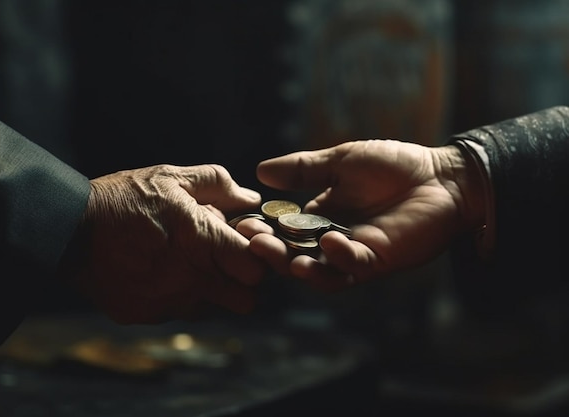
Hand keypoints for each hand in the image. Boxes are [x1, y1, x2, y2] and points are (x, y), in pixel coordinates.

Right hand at [60, 164, 266, 322]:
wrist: (67, 229)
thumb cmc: (124, 198)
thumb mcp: (171, 178)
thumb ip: (218, 185)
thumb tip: (249, 198)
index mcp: (202, 243)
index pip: (257, 269)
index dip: (257, 258)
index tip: (243, 246)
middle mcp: (190, 280)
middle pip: (246, 300)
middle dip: (242, 282)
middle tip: (224, 262)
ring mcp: (167, 302)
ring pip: (212, 308)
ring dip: (209, 290)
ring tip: (185, 262)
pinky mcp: (145, 314)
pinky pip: (176, 312)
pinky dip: (175, 296)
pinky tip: (156, 272)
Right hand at [241, 140, 484, 290]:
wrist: (441, 176)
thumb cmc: (393, 165)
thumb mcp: (340, 161)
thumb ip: (303, 169)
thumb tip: (260, 170)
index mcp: (319, 216)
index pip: (282, 230)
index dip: (263, 229)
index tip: (243, 221)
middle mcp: (331, 239)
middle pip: (294, 255)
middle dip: (272, 252)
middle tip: (254, 242)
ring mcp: (354, 253)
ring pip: (319, 271)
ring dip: (299, 267)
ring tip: (282, 256)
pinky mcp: (379, 261)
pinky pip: (353, 267)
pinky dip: (340, 258)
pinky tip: (331, 240)